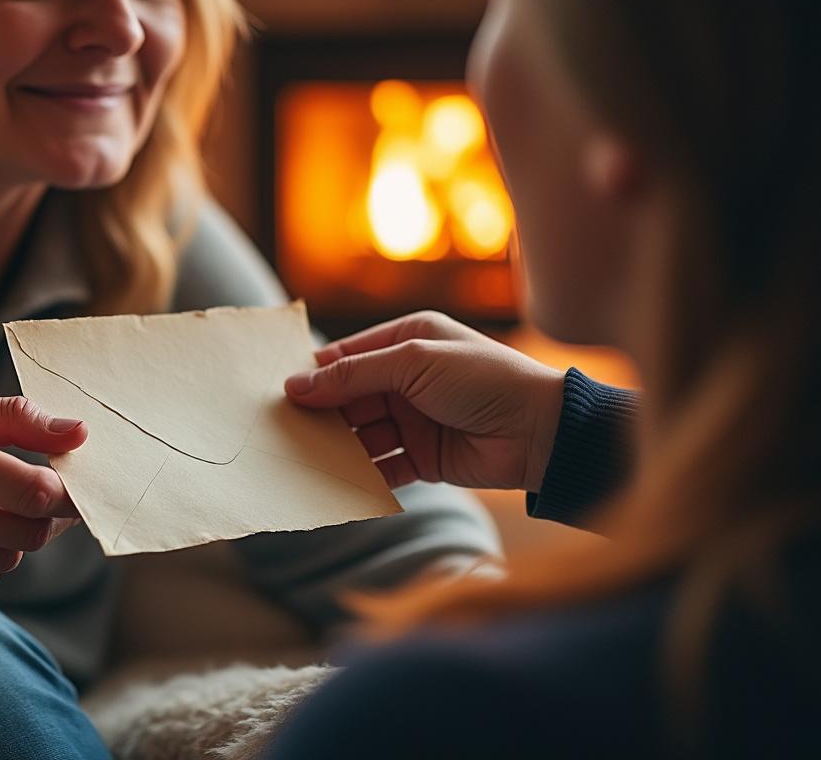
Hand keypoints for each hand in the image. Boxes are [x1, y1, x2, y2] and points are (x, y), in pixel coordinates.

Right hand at [285, 311, 564, 491]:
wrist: (541, 432)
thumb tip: (296, 384)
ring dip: (337, 446)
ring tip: (302, 459)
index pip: (348, 355)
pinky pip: (382, 467)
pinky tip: (337, 481)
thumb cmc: (483, 379)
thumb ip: (354, 374)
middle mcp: (408, 378)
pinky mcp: (423, 458)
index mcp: (408, 340)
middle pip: (349, 397)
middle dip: (321, 414)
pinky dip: (362, 475)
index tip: (278, 393)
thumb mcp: (414, 362)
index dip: (314, 373)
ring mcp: (415, 420)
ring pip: (361, 434)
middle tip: (281, 430)